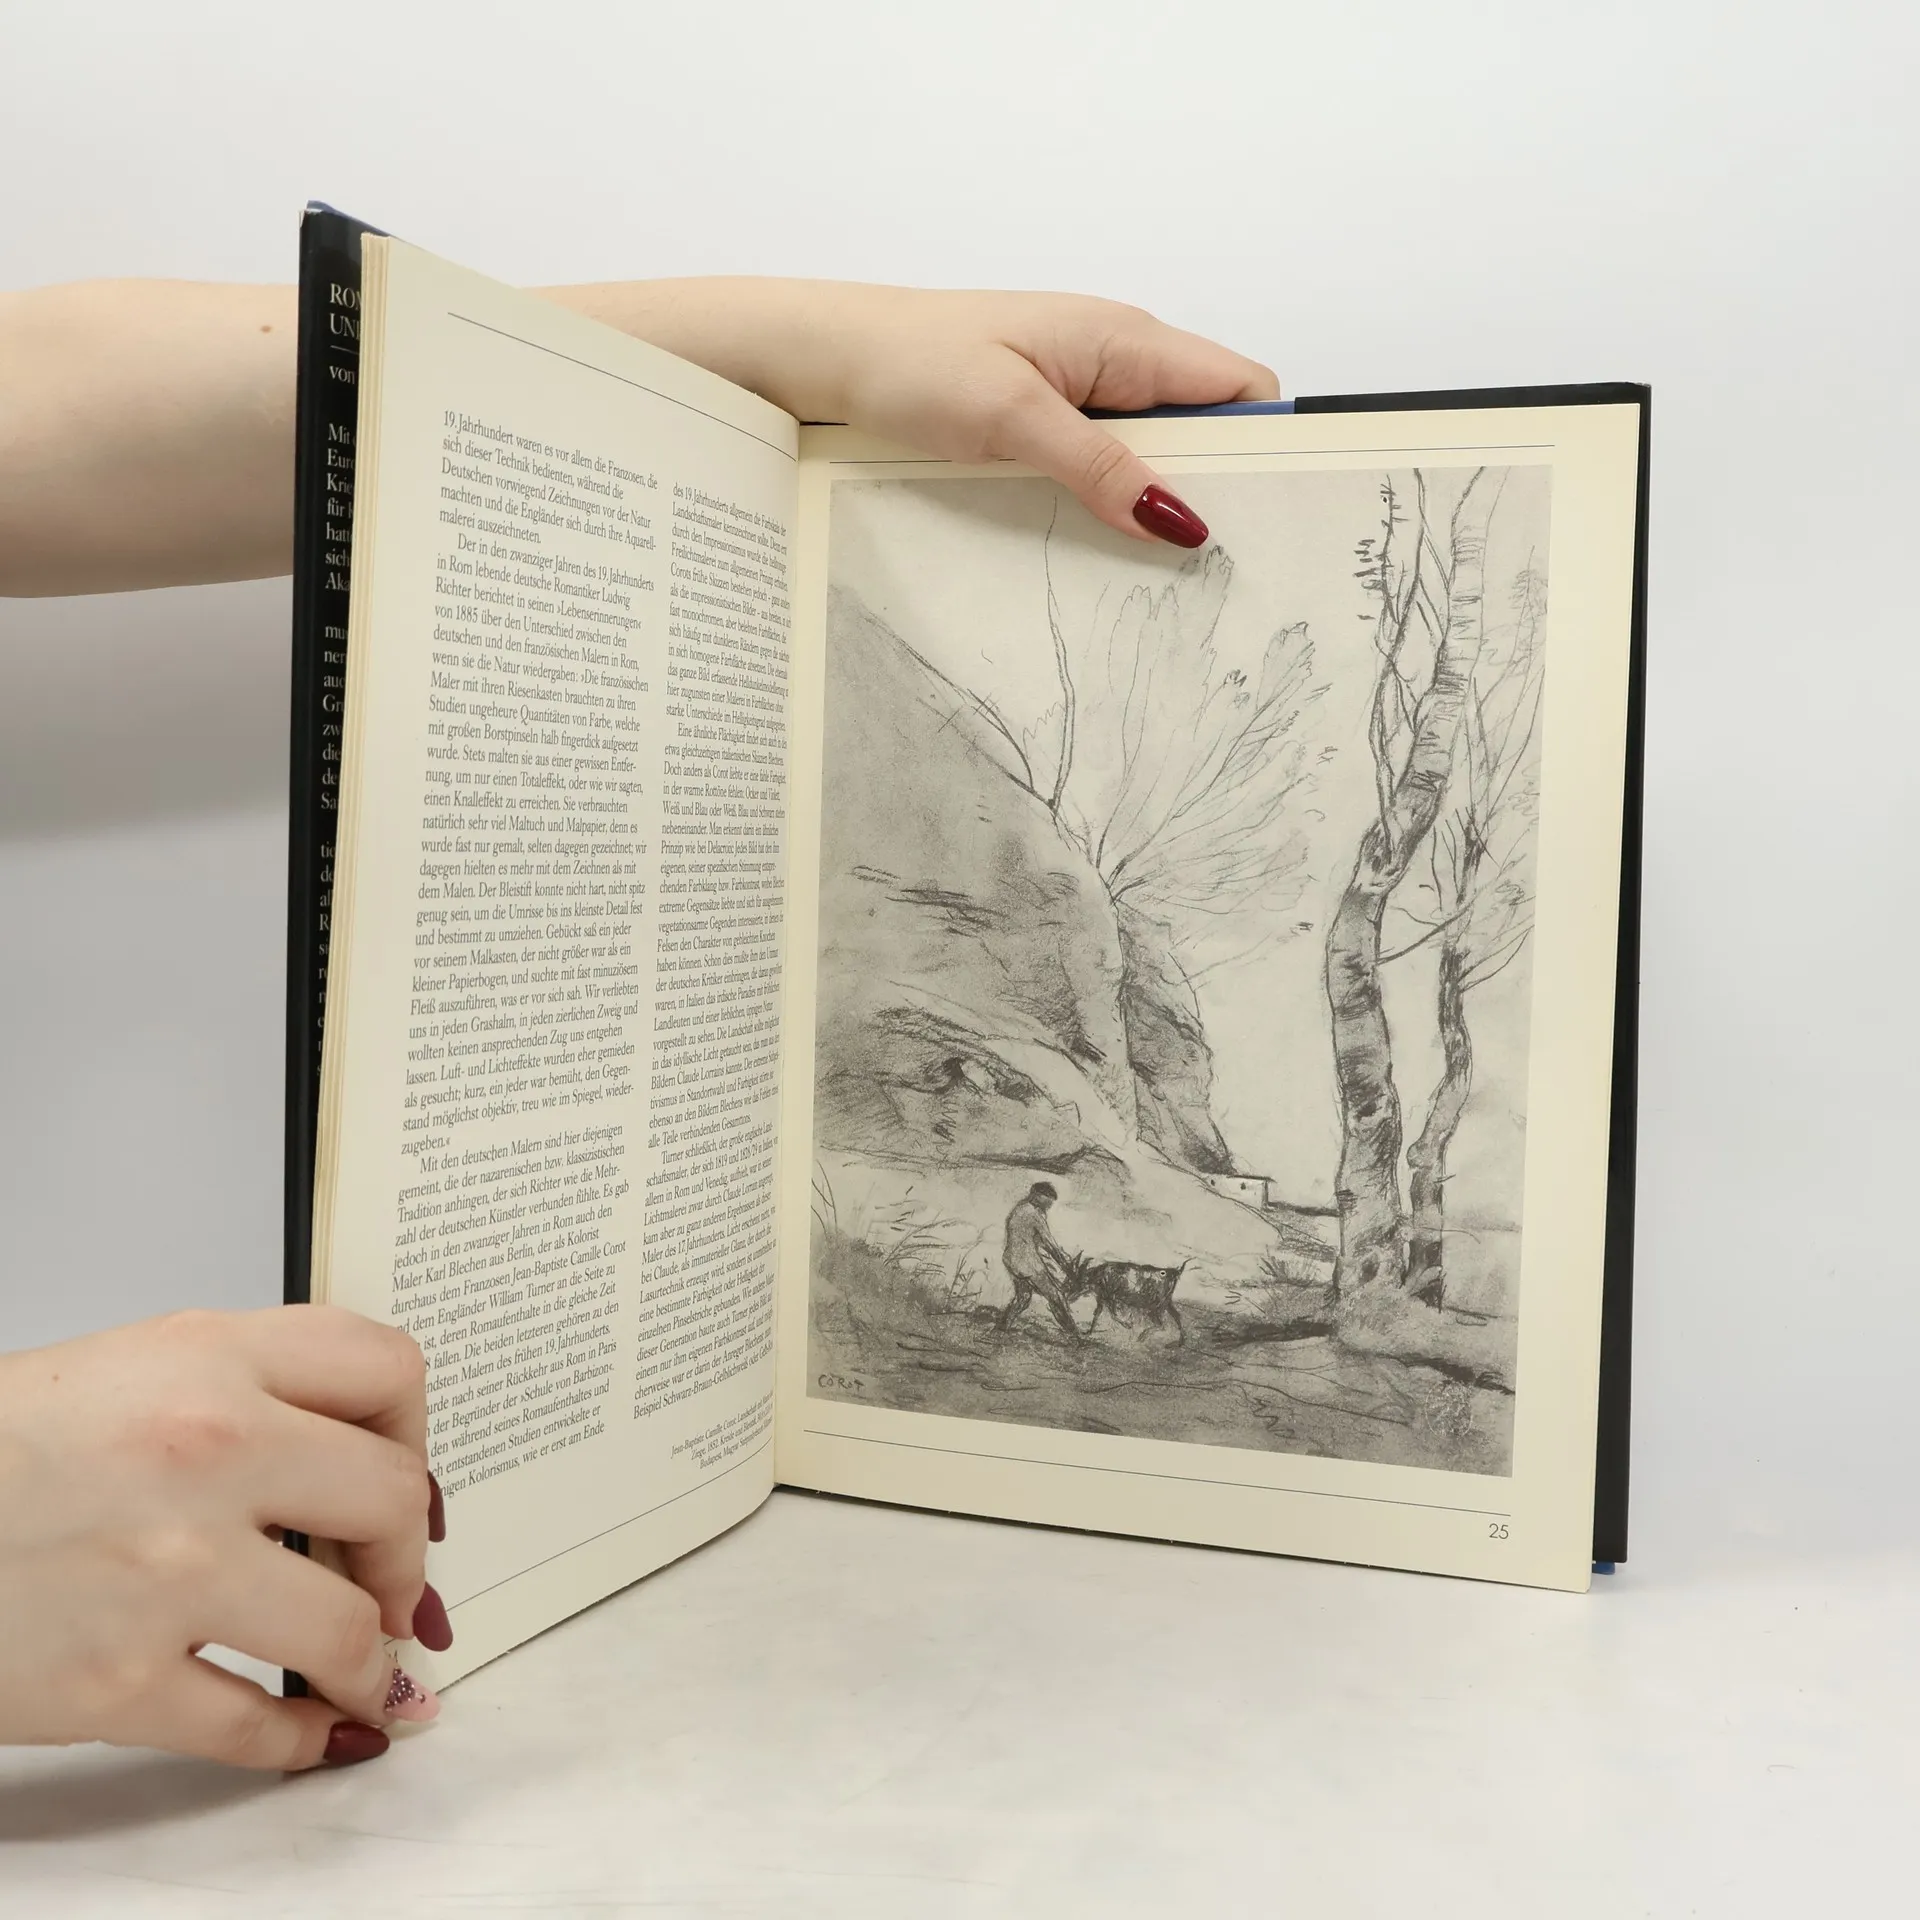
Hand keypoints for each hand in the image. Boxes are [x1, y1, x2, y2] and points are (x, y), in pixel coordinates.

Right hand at [0, 1307, 443, 1769]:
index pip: (386, 1372)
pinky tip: (312, 1731)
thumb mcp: (134, 1367)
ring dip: (373, 1661)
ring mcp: (166, 1573)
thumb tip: (357, 1463)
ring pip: (346, 1628)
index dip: (414, 1431)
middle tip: (394, 1582)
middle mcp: (204, 1454)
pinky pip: (256, 1726)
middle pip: (392, 1498)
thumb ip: (253, 1393)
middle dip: (403, 1553)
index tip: (405, 1475)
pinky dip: (300, 1739)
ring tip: (370, 1669)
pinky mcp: (116, 1683)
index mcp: (208, 1360)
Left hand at [549, 280, 1278, 546]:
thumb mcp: (1013, 418)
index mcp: (1124, 339)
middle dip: (1221, 489)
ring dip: (1161, 504)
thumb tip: (1182, 521)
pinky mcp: (1040, 422)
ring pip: (1153, 452)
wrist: (818, 354)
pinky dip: (1113, 504)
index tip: (1275, 517)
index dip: (1270, 446)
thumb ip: (1101, 467)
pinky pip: (1102, 465)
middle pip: (1205, 427)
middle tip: (1222, 572)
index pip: (1240, 387)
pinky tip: (1104, 550)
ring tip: (1167, 577)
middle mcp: (1112, 359)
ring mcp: (1076, 391)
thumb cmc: (908, 361)